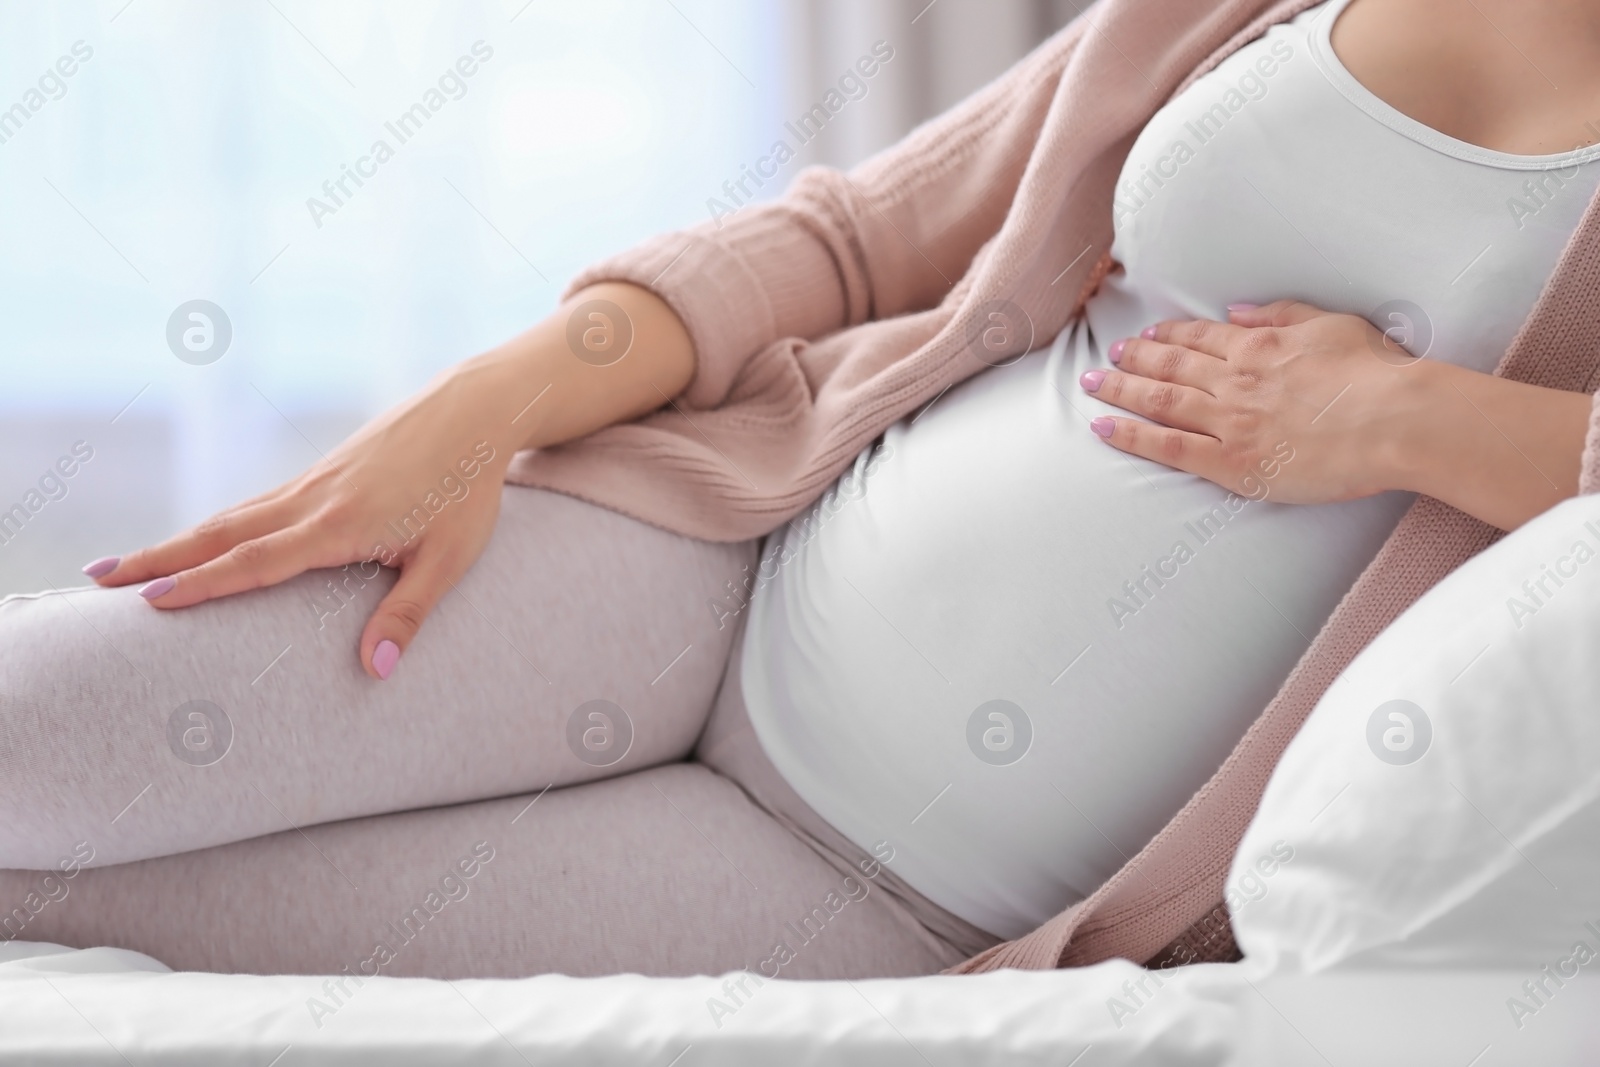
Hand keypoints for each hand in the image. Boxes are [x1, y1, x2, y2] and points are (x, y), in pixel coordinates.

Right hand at [82, 282, 695, 677]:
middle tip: (98, 579)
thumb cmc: (467, 491)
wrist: (473, 412)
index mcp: (341, 526)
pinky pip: (256, 505)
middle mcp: (313, 501)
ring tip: (127, 564)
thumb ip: (409, 613)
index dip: (204, 585)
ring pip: (232, 516)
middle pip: (222, 534)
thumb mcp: (450, 558)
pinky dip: (216, 525)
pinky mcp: (320, 474)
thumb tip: (376, 670)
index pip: (258, 562)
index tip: (150, 602)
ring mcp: (312, 483)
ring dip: (177, 541)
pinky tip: (199, 541)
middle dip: (159, 559)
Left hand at [1078, 300, 1414, 504]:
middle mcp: (1235, 380)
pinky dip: (1131, 435)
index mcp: (1261, 347)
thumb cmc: (1379, 375)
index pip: (1201, 338)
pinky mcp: (1231, 462)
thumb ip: (1283, 316)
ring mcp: (1229, 421)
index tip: (1148, 335)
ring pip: (1159, 401)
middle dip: (1133, 359)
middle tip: (1108, 355)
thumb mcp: (1334, 326)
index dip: (1169, 336)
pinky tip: (1103, 428)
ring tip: (1092, 384)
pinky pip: (1168, 447)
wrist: (1396, 420)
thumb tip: (1240, 312)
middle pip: (1170, 366)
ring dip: (1120, 390)